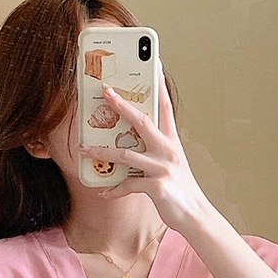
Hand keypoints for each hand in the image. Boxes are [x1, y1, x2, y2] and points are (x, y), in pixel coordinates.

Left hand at [78, 68, 212, 232]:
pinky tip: (103, 191)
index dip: (159, 84)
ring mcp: (162, 168)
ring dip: (101, 151)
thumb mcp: (171, 165)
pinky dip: (114, 189)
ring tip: (82, 149)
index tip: (153, 62)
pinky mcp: (156, 187)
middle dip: (121, 105)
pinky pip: (128, 185)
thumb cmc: (180, 190)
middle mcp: (168, 150)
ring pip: (126, 154)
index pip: (165, 107)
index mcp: (172, 141)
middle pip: (141, 121)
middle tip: (104, 91)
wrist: (195, 215)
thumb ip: (155, 152)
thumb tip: (130, 145)